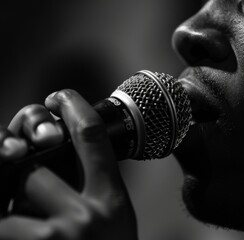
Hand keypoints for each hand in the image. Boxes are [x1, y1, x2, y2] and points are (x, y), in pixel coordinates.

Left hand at [0, 89, 137, 239]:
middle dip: (26, 180)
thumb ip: (90, 188)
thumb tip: (47, 157)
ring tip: (29, 221)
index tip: (61, 97)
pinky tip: (24, 224)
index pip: (94, 139)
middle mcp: (87, 218)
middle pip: (34, 169)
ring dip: (11, 207)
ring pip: (9, 199)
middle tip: (32, 194)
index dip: (75, 110)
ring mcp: (56, 239)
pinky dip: (13, 220)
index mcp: (112, 203)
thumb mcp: (112, 219)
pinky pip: (5, 221)